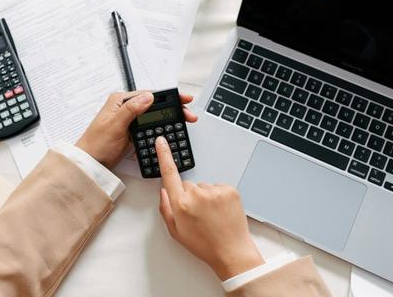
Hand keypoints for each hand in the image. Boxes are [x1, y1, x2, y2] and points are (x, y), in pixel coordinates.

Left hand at [76, 91, 197, 169]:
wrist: (90, 163)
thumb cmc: (96, 144)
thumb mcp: (115, 125)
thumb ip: (131, 110)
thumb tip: (148, 97)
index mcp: (120, 100)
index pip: (150, 94)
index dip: (169, 97)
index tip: (183, 99)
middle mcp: (125, 107)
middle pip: (155, 104)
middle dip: (173, 108)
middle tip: (188, 114)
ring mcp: (129, 119)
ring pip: (154, 115)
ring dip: (169, 118)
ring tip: (183, 122)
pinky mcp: (132, 131)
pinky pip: (150, 126)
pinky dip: (161, 128)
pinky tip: (169, 131)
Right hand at [156, 136, 264, 279]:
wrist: (232, 251)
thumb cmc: (204, 244)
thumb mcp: (176, 232)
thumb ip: (165, 208)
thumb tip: (164, 191)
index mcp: (181, 204)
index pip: (169, 173)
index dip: (164, 155)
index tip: (161, 141)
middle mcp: (197, 194)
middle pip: (187, 184)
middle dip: (190, 195)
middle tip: (198, 214)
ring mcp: (214, 191)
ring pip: (204, 187)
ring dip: (206, 197)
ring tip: (212, 216)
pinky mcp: (229, 190)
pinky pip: (218, 187)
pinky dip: (218, 197)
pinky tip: (220, 212)